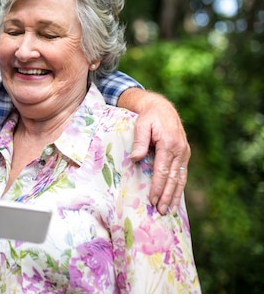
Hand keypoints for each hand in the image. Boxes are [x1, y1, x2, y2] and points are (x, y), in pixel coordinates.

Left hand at [119, 89, 190, 214]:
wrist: (161, 108)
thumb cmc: (148, 117)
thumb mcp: (141, 125)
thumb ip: (139, 142)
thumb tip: (135, 159)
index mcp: (169, 144)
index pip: (162, 170)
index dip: (157, 186)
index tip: (152, 199)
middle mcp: (180, 150)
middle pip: (173, 178)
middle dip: (166, 196)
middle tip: (161, 211)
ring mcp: (184, 153)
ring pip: (180, 178)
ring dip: (175, 195)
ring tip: (169, 210)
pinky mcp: (184, 154)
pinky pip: (182, 173)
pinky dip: (179, 187)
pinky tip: (175, 198)